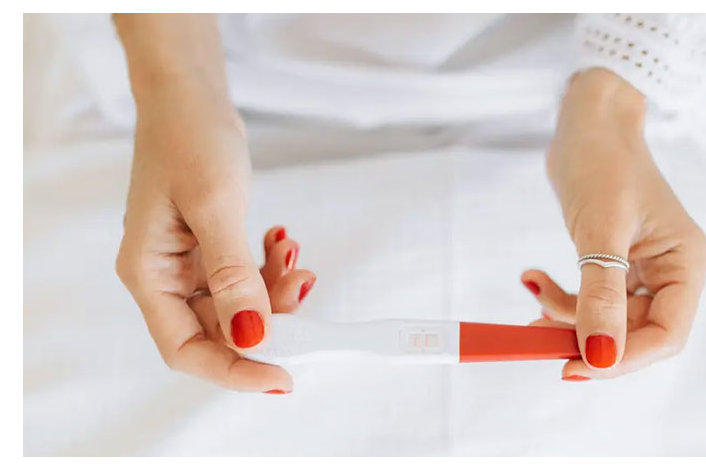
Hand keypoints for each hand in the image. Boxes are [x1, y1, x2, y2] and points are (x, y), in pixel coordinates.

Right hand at [115, 89, 312, 391]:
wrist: (189, 95)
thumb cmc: (188, 137)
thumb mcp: (214, 206)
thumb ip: (232, 276)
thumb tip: (253, 336)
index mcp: (149, 273)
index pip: (186, 349)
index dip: (234, 370)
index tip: (283, 375)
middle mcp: (164, 276)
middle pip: (217, 331)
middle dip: (267, 320)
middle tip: (304, 289)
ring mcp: (187, 263)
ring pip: (237, 305)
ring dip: (273, 291)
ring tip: (295, 256)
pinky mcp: (209, 247)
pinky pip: (244, 278)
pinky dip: (269, 268)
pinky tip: (282, 242)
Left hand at [521, 68, 705, 379]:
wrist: (586, 123)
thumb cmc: (603, 163)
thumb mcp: (600, 231)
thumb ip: (601, 296)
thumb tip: (600, 357)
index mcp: (686, 263)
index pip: (666, 334)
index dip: (623, 359)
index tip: (574, 366)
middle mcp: (672, 271)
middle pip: (634, 332)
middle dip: (585, 335)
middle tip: (536, 333)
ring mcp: (643, 268)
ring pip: (607, 319)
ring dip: (566, 314)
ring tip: (533, 286)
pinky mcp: (615, 262)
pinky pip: (591, 298)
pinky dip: (562, 296)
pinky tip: (534, 278)